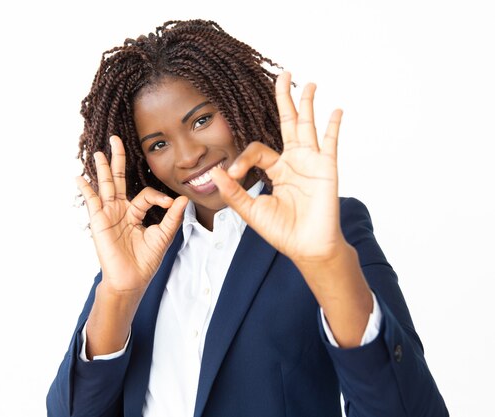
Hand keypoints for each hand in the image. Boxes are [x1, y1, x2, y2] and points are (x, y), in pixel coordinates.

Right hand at [77, 135, 187, 293]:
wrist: (131, 279)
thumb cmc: (145, 260)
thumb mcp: (162, 236)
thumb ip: (172, 217)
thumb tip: (183, 199)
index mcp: (135, 212)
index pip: (146, 194)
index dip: (158, 196)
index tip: (169, 205)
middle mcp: (120, 210)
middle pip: (119, 179)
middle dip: (118, 159)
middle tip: (116, 139)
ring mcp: (108, 214)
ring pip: (105, 185)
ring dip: (102, 168)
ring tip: (100, 152)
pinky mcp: (99, 221)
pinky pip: (92, 201)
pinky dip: (86, 189)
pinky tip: (80, 177)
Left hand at [211, 72, 344, 264]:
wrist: (307, 247)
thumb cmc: (282, 231)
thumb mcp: (251, 210)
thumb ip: (234, 192)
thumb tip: (215, 172)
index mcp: (276, 170)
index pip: (257, 151)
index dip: (242, 159)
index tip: (233, 175)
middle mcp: (294, 161)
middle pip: (287, 123)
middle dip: (284, 100)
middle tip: (282, 76)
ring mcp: (311, 162)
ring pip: (307, 126)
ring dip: (306, 104)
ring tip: (306, 83)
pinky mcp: (326, 168)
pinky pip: (330, 143)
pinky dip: (333, 126)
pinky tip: (335, 110)